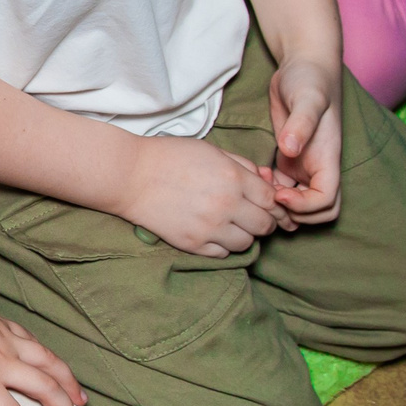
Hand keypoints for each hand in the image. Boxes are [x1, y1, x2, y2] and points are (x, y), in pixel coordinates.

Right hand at [119, 134, 282, 256]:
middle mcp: (226, 205)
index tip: (267, 204)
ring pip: (246, 243)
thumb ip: (242, 165)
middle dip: (263, 221)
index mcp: (233, 178)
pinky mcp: (192, 244)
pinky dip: (222, 246)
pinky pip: (222, 254)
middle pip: (265, 225)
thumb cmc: (170, 157)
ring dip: (243, 235)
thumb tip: (266, 180)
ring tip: (230, 225)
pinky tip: (212, 233)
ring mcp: (209, 227)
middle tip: (252, 217)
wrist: (130, 176)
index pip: (272, 200)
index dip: (274, 203)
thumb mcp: (211, 150)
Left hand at [265, 56, 343, 224]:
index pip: (327, 202)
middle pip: (317, 211)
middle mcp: (318, 167)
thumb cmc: (310, 80)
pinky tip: (254, 174)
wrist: (302, 65)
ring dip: (279, 205)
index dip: (304, 206)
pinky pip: (282, 188)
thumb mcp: (307, 98)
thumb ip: (301, 123)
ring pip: (298, 203)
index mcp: (328, 159)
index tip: (279, 193)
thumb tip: (290, 149)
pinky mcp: (288, 159)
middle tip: (266, 198)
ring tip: (258, 186)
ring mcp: (303, 164)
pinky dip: (270, 191)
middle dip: (294, 214)